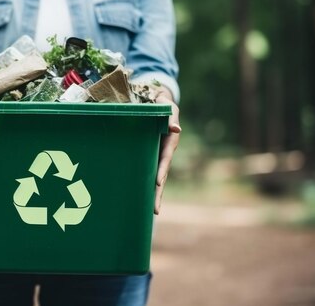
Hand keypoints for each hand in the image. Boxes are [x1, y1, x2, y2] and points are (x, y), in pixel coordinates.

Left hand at [154, 88, 180, 213]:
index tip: (158, 183)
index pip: (165, 158)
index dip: (162, 170)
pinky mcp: (149, 155)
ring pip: (154, 176)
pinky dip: (144, 184)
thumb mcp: (165, 104)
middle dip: (158, 192)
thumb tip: (176, 129)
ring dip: (153, 193)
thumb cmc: (161, 102)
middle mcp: (164, 151)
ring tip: (151, 212)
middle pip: (161, 174)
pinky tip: (138, 198)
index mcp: (168, 140)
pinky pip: (146, 171)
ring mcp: (156, 155)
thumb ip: (169, 115)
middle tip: (156, 210)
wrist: (156, 101)